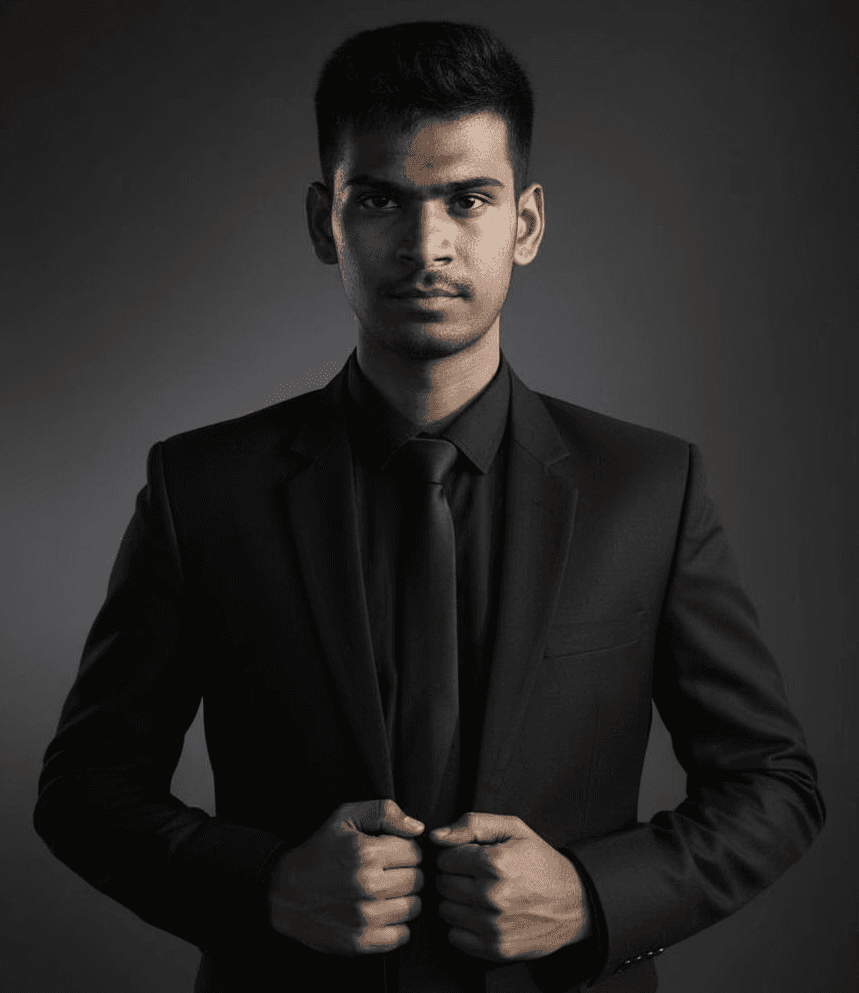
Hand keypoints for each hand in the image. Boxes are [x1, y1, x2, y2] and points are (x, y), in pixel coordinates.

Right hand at [266, 799, 424, 955]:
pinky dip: (396, 925)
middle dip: (406, 873)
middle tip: (386, 872)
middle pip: (417, 880)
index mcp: (365, 853)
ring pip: (413, 907)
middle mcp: (367, 886)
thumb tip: (417, 828)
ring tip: (383, 891)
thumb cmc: (319, 851)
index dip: (405, 851)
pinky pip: (401, 935)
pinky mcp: (360, 942)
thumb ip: (384, 812)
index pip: (414, 853)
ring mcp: (364, 917)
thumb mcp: (345, 817)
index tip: (390, 854)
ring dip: (403, 899)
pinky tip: (380, 912)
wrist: (285, 892)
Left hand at [429, 812, 591, 961]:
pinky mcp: (497, 948)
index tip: (469, 857)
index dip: (455, 855)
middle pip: (443, 884)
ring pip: (446, 910)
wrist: (573, 902)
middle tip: (474, 876)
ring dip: (456, 901)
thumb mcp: (514, 829)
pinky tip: (479, 915)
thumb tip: (437, 836)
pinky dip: (462, 926)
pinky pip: (455, 937)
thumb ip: (473, 824)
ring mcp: (494, 925)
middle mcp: (493, 895)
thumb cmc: (541, 862)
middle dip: (454, 877)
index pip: (445, 859)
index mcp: (496, 862)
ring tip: (478, 894)